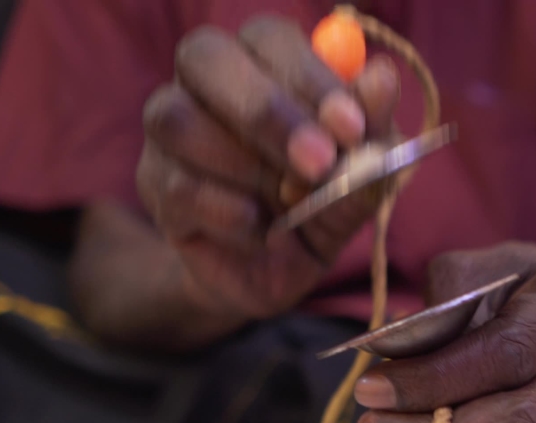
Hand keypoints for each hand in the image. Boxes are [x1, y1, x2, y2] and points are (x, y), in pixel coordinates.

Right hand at [136, 16, 399, 321]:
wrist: (278, 271)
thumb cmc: (322, 205)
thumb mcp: (361, 177)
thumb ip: (371, 131)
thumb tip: (381, 77)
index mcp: (263, 60)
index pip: (271, 38)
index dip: (310, 78)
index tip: (351, 128)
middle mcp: (206, 81)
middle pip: (204, 57)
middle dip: (265, 111)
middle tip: (318, 162)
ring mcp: (169, 130)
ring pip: (178, 120)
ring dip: (246, 166)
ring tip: (289, 203)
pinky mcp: (153, 183)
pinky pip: (176, 185)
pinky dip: (227, 211)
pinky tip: (260, 229)